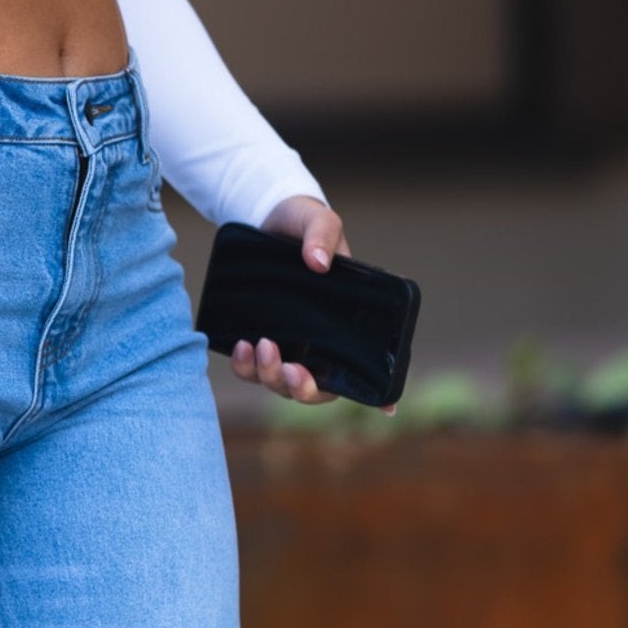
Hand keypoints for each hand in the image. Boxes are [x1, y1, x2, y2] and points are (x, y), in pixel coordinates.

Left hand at [228, 195, 391, 412]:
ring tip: (258, 346)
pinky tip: (241, 346)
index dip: (376, 395)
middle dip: (302, 388)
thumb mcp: (319, 221)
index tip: (385, 409)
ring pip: (279, 384)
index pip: (363, 367)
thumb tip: (319, 263)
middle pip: (315, 387)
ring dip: (269, 376)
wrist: (264, 219)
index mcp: (345, 323)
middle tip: (290, 369)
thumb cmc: (303, 223)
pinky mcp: (258, 342)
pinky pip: (251, 369)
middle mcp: (318, 342)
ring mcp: (287, 346)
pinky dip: (245, 366)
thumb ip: (323, 236)